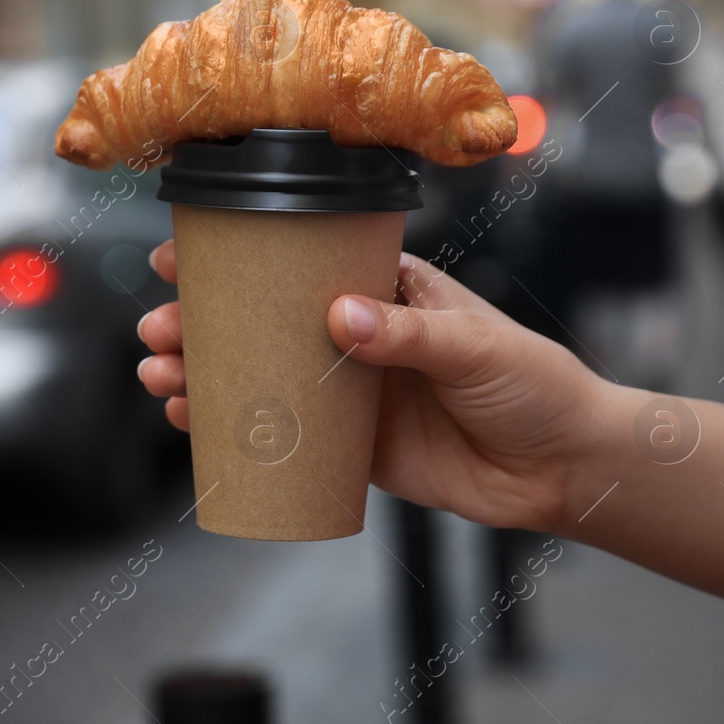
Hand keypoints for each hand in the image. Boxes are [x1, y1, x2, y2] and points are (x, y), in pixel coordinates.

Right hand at [136, 241, 607, 531]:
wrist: (564, 469)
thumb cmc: (534, 385)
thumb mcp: (475, 346)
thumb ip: (409, 334)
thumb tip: (341, 318)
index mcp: (384, 288)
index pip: (298, 260)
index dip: (236, 255)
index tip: (179, 254)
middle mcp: (355, 333)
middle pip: (257, 319)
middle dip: (197, 321)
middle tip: (159, 328)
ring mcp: (347, 391)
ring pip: (255, 374)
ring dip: (199, 372)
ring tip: (160, 375)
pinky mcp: (349, 447)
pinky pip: (278, 435)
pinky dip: (229, 429)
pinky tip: (191, 423)